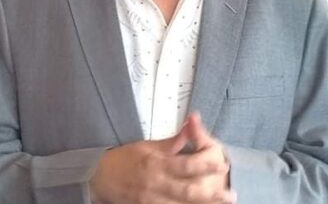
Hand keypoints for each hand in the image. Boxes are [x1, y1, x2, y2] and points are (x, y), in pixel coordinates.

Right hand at [90, 112, 234, 203]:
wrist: (97, 177)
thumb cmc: (123, 160)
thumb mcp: (147, 146)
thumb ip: (172, 142)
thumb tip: (191, 129)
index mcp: (156, 163)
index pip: (186, 164)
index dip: (206, 164)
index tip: (221, 163)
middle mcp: (155, 183)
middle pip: (188, 190)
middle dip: (211, 193)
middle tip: (230, 193)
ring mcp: (151, 200)